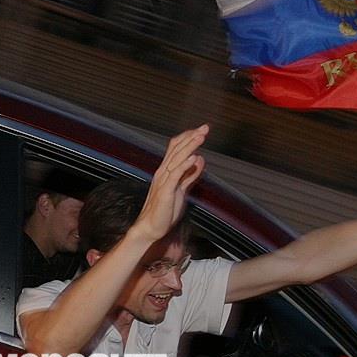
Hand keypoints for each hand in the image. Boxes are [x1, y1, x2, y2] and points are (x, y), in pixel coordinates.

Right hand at [131, 125, 207, 242]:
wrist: (151, 227)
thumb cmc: (165, 210)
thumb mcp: (182, 189)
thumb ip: (190, 174)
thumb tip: (199, 159)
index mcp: (166, 171)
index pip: (176, 148)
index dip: (188, 138)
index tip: (201, 130)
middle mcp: (163, 172)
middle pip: (177, 149)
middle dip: (191, 137)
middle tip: (205, 128)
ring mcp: (163, 181)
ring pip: (177, 158)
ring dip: (190, 147)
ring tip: (201, 137)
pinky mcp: (165, 191)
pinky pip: (176, 175)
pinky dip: (185, 165)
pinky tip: (194, 158)